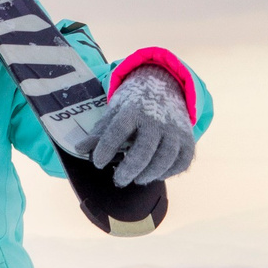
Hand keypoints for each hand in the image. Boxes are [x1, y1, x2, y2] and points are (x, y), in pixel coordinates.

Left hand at [90, 65, 195, 187]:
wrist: (165, 86)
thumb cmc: (135, 104)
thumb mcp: (115, 111)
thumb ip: (100, 132)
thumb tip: (79, 149)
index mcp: (133, 109)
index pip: (118, 130)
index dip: (106, 148)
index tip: (98, 163)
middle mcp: (156, 119)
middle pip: (144, 149)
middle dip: (129, 169)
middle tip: (119, 180)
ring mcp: (175, 130)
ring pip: (165, 158)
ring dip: (150, 174)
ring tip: (137, 179)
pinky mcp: (188, 140)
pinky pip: (182, 162)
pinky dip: (169, 172)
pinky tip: (156, 174)